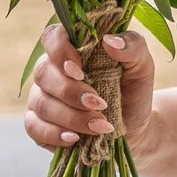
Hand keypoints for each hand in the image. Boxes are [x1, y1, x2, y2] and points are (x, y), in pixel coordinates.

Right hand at [25, 21, 155, 154]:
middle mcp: (50, 72)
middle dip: (71, 91)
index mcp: (70, 50)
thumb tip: (109, 40)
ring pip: (41, 103)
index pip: (51, 37)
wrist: (135, 128)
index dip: (59, 51)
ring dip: (72, 116)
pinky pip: (34, 128)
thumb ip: (133, 46)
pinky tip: (75, 138)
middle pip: (43, 74)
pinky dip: (54, 134)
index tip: (80, 69)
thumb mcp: (141, 65)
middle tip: (100, 104)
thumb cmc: (133, 90)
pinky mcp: (38, 125)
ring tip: (101, 125)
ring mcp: (41, 98)